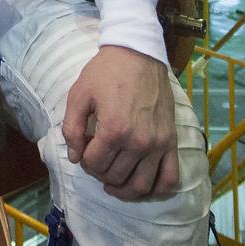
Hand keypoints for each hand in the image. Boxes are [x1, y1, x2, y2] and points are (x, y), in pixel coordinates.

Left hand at [63, 45, 179, 199]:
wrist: (138, 55)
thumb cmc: (105, 73)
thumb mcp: (78, 95)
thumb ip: (71, 129)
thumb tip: (73, 157)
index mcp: (114, 130)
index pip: (94, 164)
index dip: (83, 160)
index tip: (82, 148)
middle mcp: (139, 142)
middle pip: (115, 176)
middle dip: (99, 172)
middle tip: (94, 158)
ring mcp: (159, 144)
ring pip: (141, 185)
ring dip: (123, 189)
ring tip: (112, 183)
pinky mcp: (172, 142)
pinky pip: (170, 179)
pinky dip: (157, 190)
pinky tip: (142, 187)